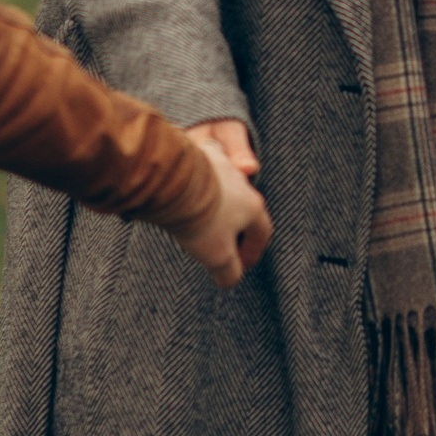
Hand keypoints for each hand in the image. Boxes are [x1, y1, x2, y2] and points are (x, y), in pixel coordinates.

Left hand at [169, 121, 270, 287]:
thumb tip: (231, 280)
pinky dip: (196, 185)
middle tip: (220, 241)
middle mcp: (241, 182)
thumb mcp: (218, 255)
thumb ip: (230, 271)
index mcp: (252, 206)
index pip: (262, 231)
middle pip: (243, 206)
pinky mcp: (197, 154)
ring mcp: (219, 164)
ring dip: (216, 203)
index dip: (253, 250)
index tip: (242, 264)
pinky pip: (201, 170)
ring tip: (199, 218)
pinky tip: (182, 196)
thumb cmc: (201, 219)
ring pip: (223, 186)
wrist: (174, 183)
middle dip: (234, 226)